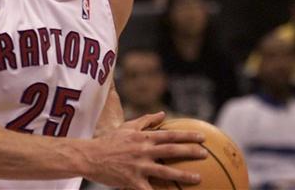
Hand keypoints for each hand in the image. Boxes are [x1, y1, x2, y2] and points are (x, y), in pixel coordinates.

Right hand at [83, 112, 205, 189]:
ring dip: (184, 175)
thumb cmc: (108, 141)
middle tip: (205, 154)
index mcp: (143, 137)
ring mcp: (138, 167)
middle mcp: (143, 150)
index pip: (170, 135)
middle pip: (171, 150)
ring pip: (165, 171)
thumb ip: (146, 120)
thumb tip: (162, 113)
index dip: (187, 136)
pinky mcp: (132, 181)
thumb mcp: (127, 127)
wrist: (89, 156)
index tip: (202, 138)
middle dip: (190, 152)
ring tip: (198, 178)